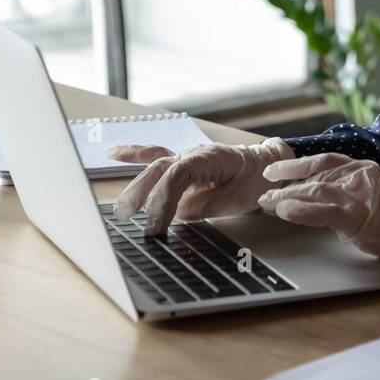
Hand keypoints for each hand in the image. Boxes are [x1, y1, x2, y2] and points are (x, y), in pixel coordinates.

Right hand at [106, 137, 294, 234]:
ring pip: (155, 168)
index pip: (177, 177)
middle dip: (142, 195)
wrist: (267, 164)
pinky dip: (134, 154)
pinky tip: (112, 154)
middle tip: (128, 220)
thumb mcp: (238, 198)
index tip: (156, 226)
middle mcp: (193, 153)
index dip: (163, 201)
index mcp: (209, 158)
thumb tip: (179, 213)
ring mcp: (186, 156)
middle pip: (160, 171)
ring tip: (119, 209)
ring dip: (136, 187)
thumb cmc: (256, 179)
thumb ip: (207, 206)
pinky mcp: (183, 162)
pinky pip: (156, 156)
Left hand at [257, 153, 379, 267]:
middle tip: (264, 192)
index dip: (297, 164)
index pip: (324, 160)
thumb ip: (353, 191)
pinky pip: (324, 212)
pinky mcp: (359, 218)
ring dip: (287, 197)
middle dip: (286, 182)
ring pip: (315, 188)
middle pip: (315, 173)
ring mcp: (360, 195)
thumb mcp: (378, 193)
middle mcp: (360, 175)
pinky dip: (302, 211)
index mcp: (364, 169)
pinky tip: (285, 212)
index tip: (276, 171)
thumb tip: (325, 196)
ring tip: (267, 204)